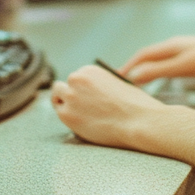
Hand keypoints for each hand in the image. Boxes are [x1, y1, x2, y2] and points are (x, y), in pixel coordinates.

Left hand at [50, 64, 166, 148]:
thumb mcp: (116, 84)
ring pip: (56, 99)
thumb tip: (90, 96)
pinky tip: (80, 124)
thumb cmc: (134, 105)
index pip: (76, 79)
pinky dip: (68, 119)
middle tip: (78, 108)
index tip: (86, 99)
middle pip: (62, 87)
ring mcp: (70, 97)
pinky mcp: (67, 115)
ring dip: (64, 106)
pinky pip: (60, 115)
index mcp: (89, 70)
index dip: (80, 90)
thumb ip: (98, 87)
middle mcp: (76, 79)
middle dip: (69, 96)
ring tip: (76, 115)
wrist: (138, 120)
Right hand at [120, 30, 194, 83]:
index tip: (112, 78)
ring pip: (163, 59)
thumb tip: (135, 75)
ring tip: (140, 82)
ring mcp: (191, 50)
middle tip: (121, 81)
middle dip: (135, 66)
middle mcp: (180, 45)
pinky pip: (175, 63)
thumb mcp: (189, 66)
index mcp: (174, 46)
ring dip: (149, 69)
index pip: (143, 55)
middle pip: (150, 56)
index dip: (127, 66)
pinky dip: (164, 71)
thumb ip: (161, 70)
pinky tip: (170, 78)